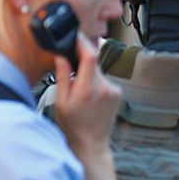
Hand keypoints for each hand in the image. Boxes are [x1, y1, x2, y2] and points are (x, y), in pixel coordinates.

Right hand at [53, 34, 121, 164]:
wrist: (90, 143)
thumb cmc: (72, 126)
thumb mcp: (60, 101)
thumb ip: (63, 76)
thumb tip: (62, 56)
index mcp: (87, 89)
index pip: (90, 56)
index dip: (82, 42)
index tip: (75, 36)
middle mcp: (104, 88)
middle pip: (93, 63)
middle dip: (81, 63)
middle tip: (71, 75)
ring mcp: (113, 90)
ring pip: (98, 72)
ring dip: (88, 75)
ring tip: (80, 93)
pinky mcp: (118, 93)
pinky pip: (104, 80)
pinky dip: (95, 83)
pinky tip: (90, 98)